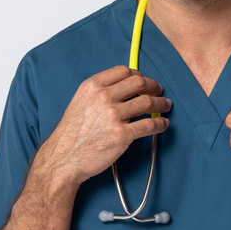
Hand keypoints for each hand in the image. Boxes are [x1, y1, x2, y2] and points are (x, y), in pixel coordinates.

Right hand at [47, 66, 170, 184]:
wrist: (64, 158)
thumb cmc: (71, 134)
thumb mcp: (80, 102)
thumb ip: (98, 93)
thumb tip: (122, 89)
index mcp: (93, 86)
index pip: (124, 71)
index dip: (139, 75)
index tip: (144, 82)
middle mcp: (103, 97)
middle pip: (139, 83)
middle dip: (153, 86)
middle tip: (159, 92)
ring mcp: (113, 116)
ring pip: (147, 103)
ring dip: (161, 103)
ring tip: (165, 106)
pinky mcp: (122, 135)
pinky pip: (149, 125)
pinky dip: (160, 124)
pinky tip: (163, 124)